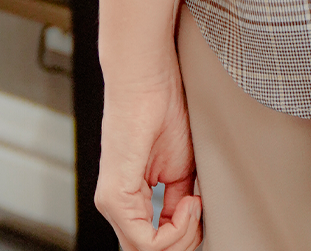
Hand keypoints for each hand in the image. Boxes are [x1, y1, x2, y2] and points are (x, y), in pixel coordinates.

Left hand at [96, 62, 201, 250]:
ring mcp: (111, 202)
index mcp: (128, 197)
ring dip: (181, 235)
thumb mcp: (179, 166)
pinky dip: (174, 230)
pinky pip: (143, 240)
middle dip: (184, 241)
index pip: (152, 242)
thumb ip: (177, 199)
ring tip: (194, 204)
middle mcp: (115, 204)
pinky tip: (188, 203)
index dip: (184, 234)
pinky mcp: (114, 195)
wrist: (148, 77)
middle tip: (199, 212)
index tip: (199, 206)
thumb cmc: (163, 107)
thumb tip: (187, 222)